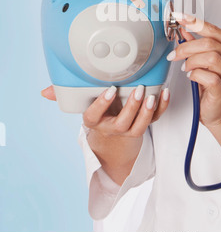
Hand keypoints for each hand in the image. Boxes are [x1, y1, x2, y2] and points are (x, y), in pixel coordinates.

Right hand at [41, 84, 169, 183]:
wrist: (112, 140)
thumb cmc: (98, 116)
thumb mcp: (81, 107)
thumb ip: (65, 96)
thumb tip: (45, 91)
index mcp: (94, 121)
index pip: (95, 116)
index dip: (103, 104)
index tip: (110, 90)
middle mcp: (112, 128)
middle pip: (122, 123)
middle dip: (131, 108)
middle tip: (137, 90)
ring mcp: (129, 129)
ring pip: (140, 126)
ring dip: (147, 112)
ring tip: (152, 96)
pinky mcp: (143, 126)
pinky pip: (155, 120)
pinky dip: (162, 108)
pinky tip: (164, 93)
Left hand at [167, 13, 220, 127]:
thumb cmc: (214, 87)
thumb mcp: (203, 61)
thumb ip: (195, 44)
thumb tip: (183, 28)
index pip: (214, 30)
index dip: (194, 22)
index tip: (179, 17)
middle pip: (210, 43)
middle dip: (187, 47)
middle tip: (175, 54)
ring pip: (210, 57)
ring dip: (191, 61)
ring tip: (186, 67)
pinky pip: (208, 76)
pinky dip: (195, 74)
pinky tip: (191, 76)